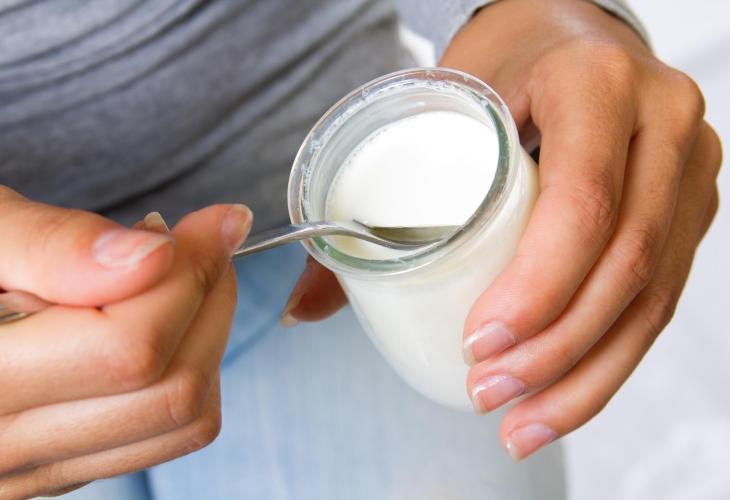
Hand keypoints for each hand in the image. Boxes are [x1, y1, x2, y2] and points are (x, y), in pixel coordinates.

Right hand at [0, 187, 250, 497]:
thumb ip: (52, 244)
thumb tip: (153, 257)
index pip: (128, 349)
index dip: (190, 275)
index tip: (212, 223)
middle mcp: (3, 449)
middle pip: (173, 390)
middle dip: (209, 300)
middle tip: (198, 242)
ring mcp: (37, 469)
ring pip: (185, 419)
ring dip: (205, 335)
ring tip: (171, 276)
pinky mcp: (65, 467)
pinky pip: (167, 433)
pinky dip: (188, 367)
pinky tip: (154, 317)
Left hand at [283, 0, 721, 459]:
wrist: (570, 37)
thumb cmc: (503, 65)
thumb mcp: (441, 102)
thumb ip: (374, 201)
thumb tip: (305, 307)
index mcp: (595, 83)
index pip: (583, 198)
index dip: (537, 285)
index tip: (478, 342)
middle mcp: (661, 124)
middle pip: (625, 263)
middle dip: (553, 350)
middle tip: (485, 390)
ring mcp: (688, 170)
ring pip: (651, 298)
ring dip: (584, 376)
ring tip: (518, 422)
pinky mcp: (689, 210)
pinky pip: (661, 300)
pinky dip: (611, 360)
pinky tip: (562, 398)